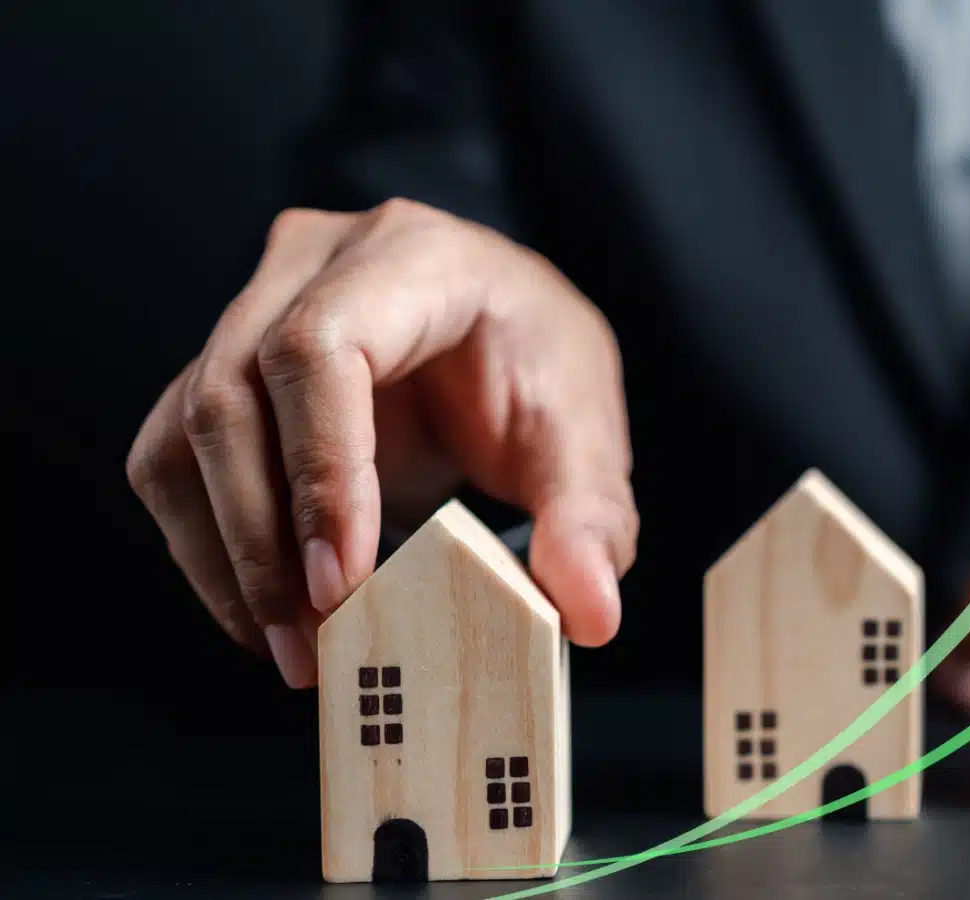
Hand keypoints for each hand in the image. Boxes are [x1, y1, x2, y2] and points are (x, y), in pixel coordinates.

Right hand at [127, 199, 637, 688]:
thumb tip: (591, 613)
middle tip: (315, 643)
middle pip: (232, 394)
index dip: (320, 469)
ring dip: (226, 555)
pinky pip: (175, 460)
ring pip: (186, 434)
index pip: (324, 348)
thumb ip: (590, 520)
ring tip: (293, 648)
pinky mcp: (220, 369)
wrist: (504, 334)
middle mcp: (314, 263)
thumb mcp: (585, 437)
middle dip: (264, 538)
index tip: (345, 582)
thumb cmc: (539, 368)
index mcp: (414, 257)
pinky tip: (266, 613)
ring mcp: (253, 309)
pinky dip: (209, 548)